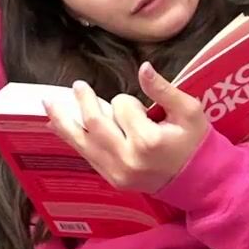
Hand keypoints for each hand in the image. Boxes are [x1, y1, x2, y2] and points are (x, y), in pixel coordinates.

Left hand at [43, 63, 210, 193]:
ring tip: (48, 104)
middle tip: (78, 85)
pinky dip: (71, 138)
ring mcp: (116, 172)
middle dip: (84, 101)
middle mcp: (127, 158)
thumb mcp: (189, 111)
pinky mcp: (112, 179)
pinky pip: (86, 155)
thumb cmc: (196, 142)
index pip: (122, 107)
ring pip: (82, 141)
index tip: (139, 107)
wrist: (199, 181)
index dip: (127, 101)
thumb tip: (143, 67)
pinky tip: (57, 126)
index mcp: (148, 140)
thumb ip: (164, 89)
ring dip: (63, 120)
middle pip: (94, 123)